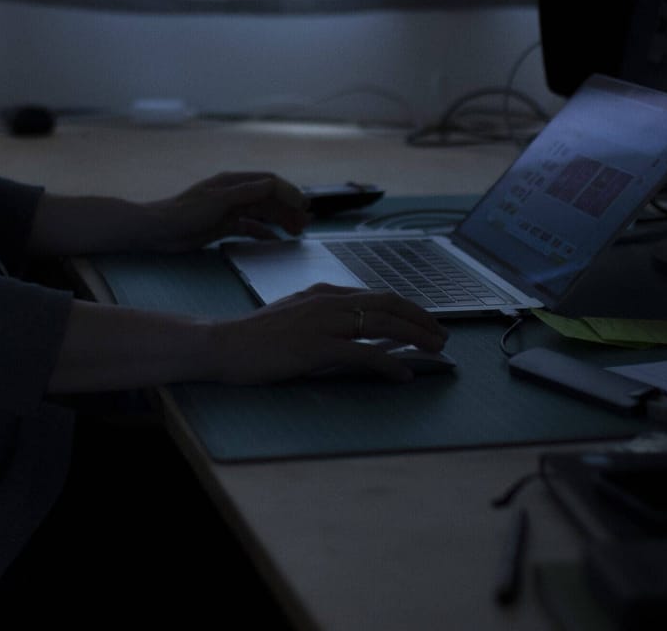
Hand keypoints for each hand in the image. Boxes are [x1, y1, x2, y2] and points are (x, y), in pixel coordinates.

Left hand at [135, 171, 312, 252]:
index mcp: (234, 182)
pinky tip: (275, 241)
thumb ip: (248, 192)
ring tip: (297, 233)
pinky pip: (250, 228)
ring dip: (280, 221)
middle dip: (288, 209)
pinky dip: (264, 233)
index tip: (305, 206)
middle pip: (268, 199)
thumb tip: (275, 184)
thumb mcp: (219, 200)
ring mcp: (229, 210)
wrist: (158, 230)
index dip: (289, 192)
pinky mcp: (223, 226)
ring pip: (262, 214)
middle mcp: (234, 194)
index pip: (269, 182)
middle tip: (305, 224)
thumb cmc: (186, 212)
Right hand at [204, 283, 448, 383]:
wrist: (223, 344)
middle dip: (421, 319)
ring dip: (415, 337)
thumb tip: (355, 331)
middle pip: (387, 305)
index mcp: (323, 292)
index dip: (408, 308)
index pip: (377, 295)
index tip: (427, 321)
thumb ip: (324, 318)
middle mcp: (327, 301)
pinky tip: (403, 373)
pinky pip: (363, 353)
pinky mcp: (316, 347)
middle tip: (443, 335)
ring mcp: (322, 323)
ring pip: (382, 325)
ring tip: (435, 350)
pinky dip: (388, 362)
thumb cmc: (255, 336)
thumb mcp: (294, 316)